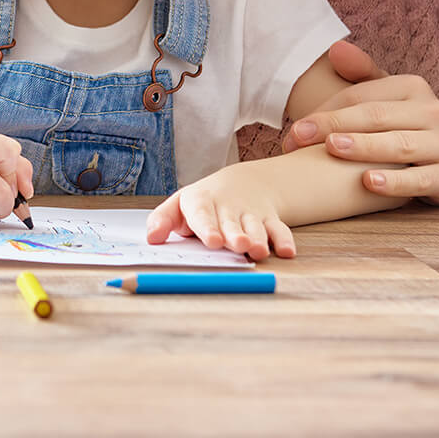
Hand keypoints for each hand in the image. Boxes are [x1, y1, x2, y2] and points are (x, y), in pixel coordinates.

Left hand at [145, 163, 294, 260]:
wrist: (240, 185)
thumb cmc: (202, 203)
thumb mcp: (178, 206)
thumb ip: (163, 221)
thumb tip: (151, 239)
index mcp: (202, 203)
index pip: (203, 214)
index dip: (208, 227)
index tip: (212, 241)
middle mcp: (228, 208)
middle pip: (232, 223)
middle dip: (235, 234)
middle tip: (238, 245)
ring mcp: (250, 214)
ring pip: (256, 226)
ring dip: (259, 238)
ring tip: (258, 251)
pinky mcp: (269, 220)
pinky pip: (280, 229)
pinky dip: (285, 240)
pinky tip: (287, 252)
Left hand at [281, 41, 438, 205]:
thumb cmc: (408, 130)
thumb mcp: (389, 101)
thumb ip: (362, 75)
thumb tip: (335, 49)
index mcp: (414, 87)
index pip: (360, 96)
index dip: (324, 112)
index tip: (294, 132)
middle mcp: (434, 111)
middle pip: (375, 117)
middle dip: (332, 127)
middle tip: (297, 140)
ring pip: (398, 145)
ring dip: (363, 147)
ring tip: (332, 149)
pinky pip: (420, 179)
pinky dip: (395, 182)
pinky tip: (368, 182)